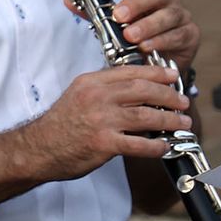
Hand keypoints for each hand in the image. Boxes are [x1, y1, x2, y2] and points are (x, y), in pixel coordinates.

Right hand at [23, 65, 189, 179]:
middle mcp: (96, 97)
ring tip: (182, 123)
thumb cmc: (60, 125)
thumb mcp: (78, 96)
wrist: (37, 149)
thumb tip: (137, 91)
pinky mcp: (104, 143)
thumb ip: (104, 90)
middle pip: (143, 91)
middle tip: (183, 102)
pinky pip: (139, 144)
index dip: (157, 74)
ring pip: (147, 116)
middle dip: (169, 96)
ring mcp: (101, 120)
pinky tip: (165, 146)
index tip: (173, 77)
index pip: (130, 72)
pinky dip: (157, 146)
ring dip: (170, 120)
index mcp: (90, 82)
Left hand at [63, 0, 199, 73]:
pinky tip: (146, 47)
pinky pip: (177, 35)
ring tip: (130, 37)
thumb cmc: (137, 34)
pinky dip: (160, 41)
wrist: (161, 60)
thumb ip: (93, 11)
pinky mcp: (191, 34)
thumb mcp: (113, 22)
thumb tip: (68, 0)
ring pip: (167, 15)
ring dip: (147, 26)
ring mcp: (181, 15)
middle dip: (135, 4)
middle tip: (119, 16)